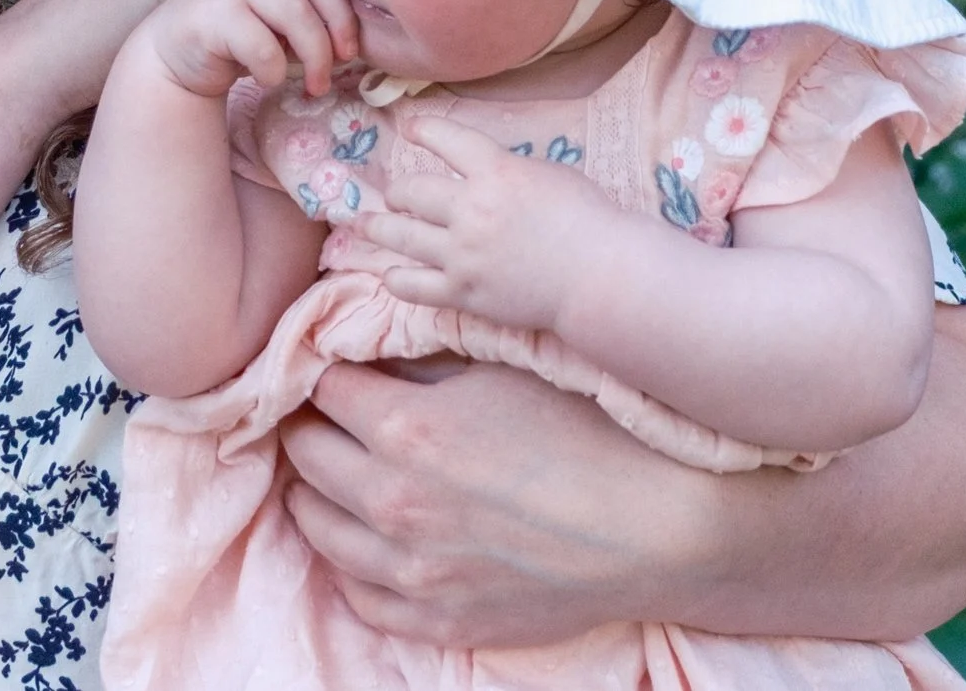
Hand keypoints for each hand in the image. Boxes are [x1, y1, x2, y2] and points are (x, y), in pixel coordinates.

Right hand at [127, 0, 360, 99]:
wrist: (174, 54)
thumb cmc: (237, 39)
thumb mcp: (278, 19)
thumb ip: (311, 12)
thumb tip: (361, 35)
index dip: (348, 10)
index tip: (354, 47)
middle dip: (337, 32)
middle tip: (343, 65)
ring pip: (294, 14)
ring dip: (314, 57)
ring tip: (314, 85)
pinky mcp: (211, 15)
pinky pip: (261, 45)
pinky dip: (274, 70)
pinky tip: (266, 80)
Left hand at [278, 359, 717, 646]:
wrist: (660, 530)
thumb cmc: (591, 434)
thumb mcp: (502, 368)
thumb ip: (423, 359)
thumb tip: (367, 345)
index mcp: (406, 429)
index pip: (320, 388)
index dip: (322, 369)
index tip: (328, 365)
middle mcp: (393, 502)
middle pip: (305, 454)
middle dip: (310, 425)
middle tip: (328, 414)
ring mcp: (413, 571)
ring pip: (317, 527)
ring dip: (317, 492)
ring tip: (334, 472)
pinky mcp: (439, 620)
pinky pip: (359, 596)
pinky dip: (350, 564)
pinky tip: (364, 538)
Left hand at [358, 116, 630, 333]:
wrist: (601, 276)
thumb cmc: (588, 220)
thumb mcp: (547, 174)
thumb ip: (507, 172)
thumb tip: (483, 173)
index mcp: (495, 172)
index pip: (444, 139)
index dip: (422, 129)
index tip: (409, 127)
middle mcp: (470, 209)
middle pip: (411, 191)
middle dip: (399, 191)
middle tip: (395, 194)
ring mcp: (462, 254)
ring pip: (400, 236)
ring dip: (380, 227)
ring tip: (366, 224)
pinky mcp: (463, 292)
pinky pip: (414, 286)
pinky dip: (398, 279)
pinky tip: (391, 275)